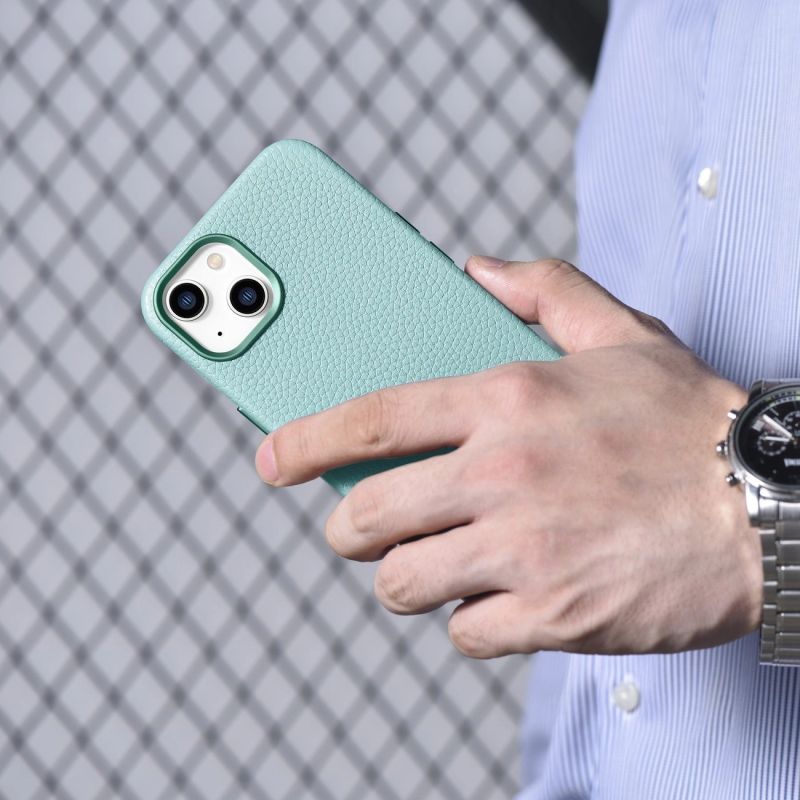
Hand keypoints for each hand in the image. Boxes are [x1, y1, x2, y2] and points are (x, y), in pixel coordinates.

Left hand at [255, 257, 760, 657]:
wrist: (767, 508)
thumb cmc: (691, 423)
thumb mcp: (620, 334)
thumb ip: (543, 290)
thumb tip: (478, 268)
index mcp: (507, 399)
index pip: (373, 418)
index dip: (306, 440)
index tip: (274, 458)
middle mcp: (502, 472)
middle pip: (367, 516)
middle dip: (350, 528)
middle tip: (364, 528)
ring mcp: (522, 549)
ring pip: (403, 582)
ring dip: (409, 577)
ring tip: (441, 562)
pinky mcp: (550, 615)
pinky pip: (464, 631)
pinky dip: (471, 619)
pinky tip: (503, 595)